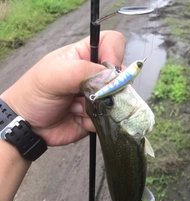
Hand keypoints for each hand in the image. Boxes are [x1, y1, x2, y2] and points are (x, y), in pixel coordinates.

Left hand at [1, 31, 125, 145]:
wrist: (28, 125)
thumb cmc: (34, 94)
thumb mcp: (53, 76)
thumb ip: (82, 72)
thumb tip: (112, 78)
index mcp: (83, 56)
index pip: (112, 43)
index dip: (115, 53)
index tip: (109, 70)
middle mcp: (94, 75)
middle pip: (119, 76)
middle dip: (106, 89)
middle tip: (85, 94)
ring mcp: (97, 97)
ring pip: (115, 100)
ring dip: (96, 107)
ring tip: (74, 108)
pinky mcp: (97, 116)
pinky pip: (108, 118)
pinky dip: (93, 121)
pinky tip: (76, 118)